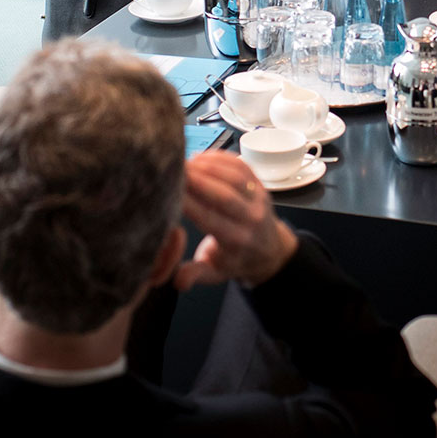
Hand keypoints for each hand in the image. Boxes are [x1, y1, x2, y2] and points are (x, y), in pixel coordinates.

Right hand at [174, 151, 298, 290]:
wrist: (269, 251)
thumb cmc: (235, 260)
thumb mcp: (215, 273)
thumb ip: (196, 274)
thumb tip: (178, 280)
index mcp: (237, 241)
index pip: (210, 219)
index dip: (188, 203)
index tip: (167, 192)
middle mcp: (251, 218)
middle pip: (224, 195)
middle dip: (196, 179)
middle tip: (172, 170)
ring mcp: (259, 198)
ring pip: (234, 176)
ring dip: (207, 165)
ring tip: (183, 161)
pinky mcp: (260, 183)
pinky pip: (241, 165)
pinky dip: (220, 157)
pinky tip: (199, 156)